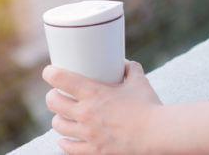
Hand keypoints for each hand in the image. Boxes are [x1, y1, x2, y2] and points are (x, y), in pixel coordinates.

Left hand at [42, 61, 161, 154]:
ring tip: (62, 116)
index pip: (60, 79)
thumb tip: (123, 62)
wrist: (159, 134)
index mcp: (93, 93)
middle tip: (56, 95)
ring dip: (58, 119)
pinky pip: (69, 148)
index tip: (49, 72)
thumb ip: (129, 69)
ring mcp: (88, 134)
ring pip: (58, 125)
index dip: (50, 73)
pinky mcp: (94, 151)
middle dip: (52, 97)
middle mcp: (85, 113)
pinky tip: (64, 140)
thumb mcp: (138, 81)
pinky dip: (64, 143)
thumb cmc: (149, 106)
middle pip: (53, 102)